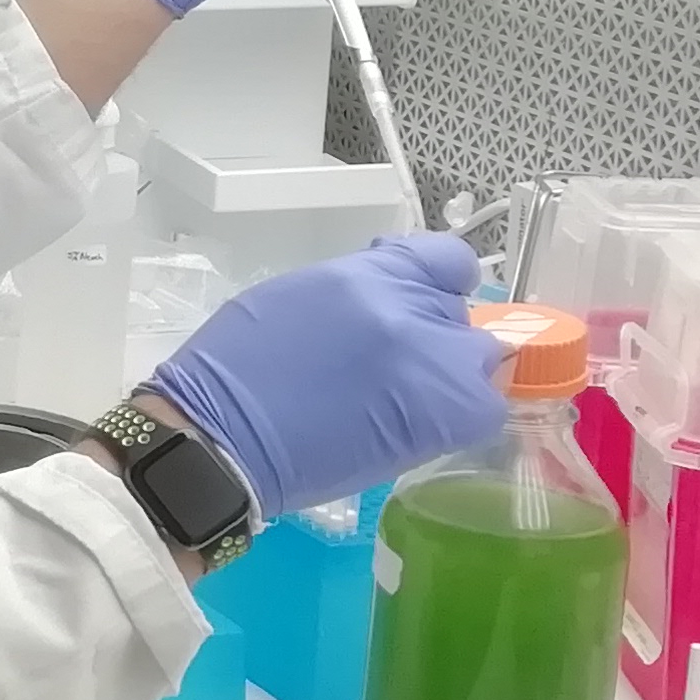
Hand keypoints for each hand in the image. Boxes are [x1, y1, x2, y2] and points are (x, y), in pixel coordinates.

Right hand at [144, 234, 507, 519]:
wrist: (218, 439)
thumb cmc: (236, 369)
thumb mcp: (296, 296)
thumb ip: (358, 290)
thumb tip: (393, 301)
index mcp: (366, 276)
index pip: (446, 259)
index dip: (434, 281)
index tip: (413, 301)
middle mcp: (408, 312)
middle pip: (462, 313)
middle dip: (436, 333)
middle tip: (393, 364)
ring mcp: (431, 366)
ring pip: (481, 360)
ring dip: (452, 375)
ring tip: (403, 400)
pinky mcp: (441, 421)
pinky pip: (482, 409)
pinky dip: (458, 415)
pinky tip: (416, 426)